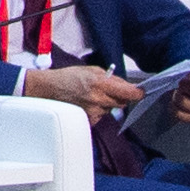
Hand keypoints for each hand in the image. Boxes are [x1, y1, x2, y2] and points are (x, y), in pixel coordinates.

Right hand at [21, 63, 142, 114]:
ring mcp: (94, 112)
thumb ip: (110, 78)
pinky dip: (97, 111)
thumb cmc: (67, 77)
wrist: (48, 90)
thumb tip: (125, 85)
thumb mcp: (91, 70)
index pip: (128, 93)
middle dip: (119, 97)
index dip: (137, 93)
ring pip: (111, 109)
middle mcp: (99, 99)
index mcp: (100, 84)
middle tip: (108, 90)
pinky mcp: (89, 120)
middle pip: (122, 102)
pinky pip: (101, 116)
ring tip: (91, 96)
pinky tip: (86, 104)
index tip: (141, 92)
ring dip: (106, 104)